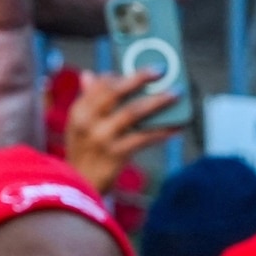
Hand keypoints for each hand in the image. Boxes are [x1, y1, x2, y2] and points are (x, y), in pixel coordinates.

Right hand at [63, 67, 182, 194]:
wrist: (80, 186)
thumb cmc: (85, 151)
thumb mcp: (79, 125)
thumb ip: (88, 100)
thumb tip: (90, 73)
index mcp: (79, 111)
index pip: (100, 85)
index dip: (122, 74)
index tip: (142, 69)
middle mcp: (87, 121)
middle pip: (115, 92)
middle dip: (139, 77)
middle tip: (161, 69)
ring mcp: (101, 137)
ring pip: (133, 112)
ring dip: (157, 101)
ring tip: (175, 94)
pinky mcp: (116, 154)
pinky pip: (144, 138)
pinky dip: (162, 131)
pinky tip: (176, 127)